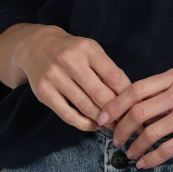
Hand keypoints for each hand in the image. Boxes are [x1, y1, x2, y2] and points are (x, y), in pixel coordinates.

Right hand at [12, 24, 133, 131]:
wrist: (36, 45)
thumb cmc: (72, 50)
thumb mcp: (91, 50)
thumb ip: (106, 70)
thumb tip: (126, 96)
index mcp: (88, 49)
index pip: (114, 76)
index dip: (127, 94)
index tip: (135, 106)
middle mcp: (70, 61)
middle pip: (100, 93)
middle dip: (116, 111)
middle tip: (126, 121)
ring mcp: (55, 77)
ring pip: (85, 106)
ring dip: (102, 120)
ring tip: (113, 125)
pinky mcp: (43, 92)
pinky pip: (68, 115)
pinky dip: (84, 124)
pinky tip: (94, 126)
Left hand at [96, 64, 172, 167]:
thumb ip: (172, 85)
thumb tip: (144, 100)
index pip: (136, 89)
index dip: (115, 105)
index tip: (102, 117)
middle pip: (138, 111)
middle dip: (120, 128)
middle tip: (115, 139)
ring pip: (151, 132)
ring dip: (135, 146)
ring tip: (129, 154)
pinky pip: (169, 148)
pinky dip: (152, 158)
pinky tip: (146, 163)